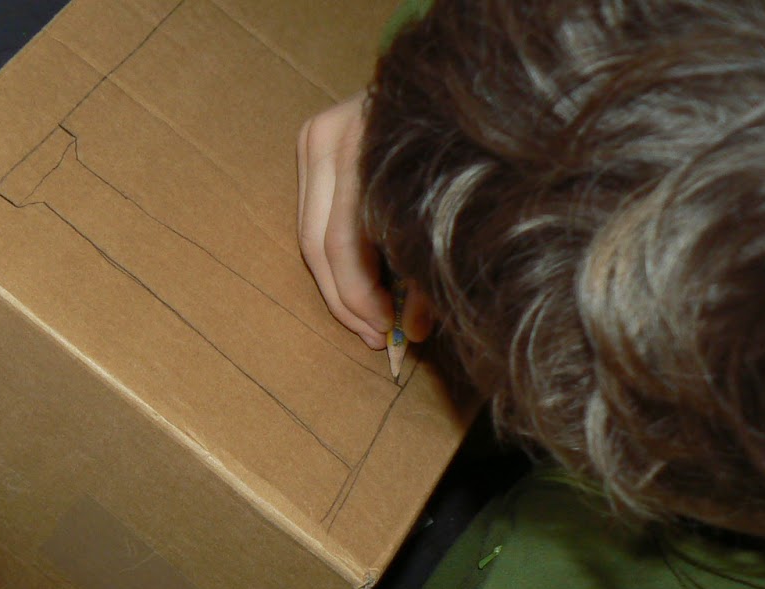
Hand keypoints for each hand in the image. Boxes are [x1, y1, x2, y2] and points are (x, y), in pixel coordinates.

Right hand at [296, 91, 430, 348]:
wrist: (452, 77)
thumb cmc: (458, 140)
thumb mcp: (448, 205)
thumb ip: (428, 266)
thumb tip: (413, 329)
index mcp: (364, 149)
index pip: (343, 243)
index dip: (359, 296)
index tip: (386, 330)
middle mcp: (331, 138)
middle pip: (318, 243)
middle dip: (345, 299)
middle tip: (372, 335)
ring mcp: (315, 137)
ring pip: (306, 235)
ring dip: (335, 285)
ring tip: (364, 320)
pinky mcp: (311, 141)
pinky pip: (310, 218)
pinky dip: (333, 257)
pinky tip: (357, 284)